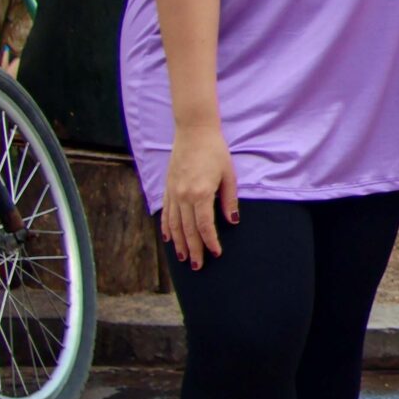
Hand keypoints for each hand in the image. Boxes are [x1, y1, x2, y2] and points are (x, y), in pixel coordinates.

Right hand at [160, 123, 238, 271]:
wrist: (194, 132)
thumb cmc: (215, 151)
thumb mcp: (228, 175)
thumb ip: (229, 200)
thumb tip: (232, 222)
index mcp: (201, 193)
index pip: (205, 226)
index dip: (210, 242)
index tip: (216, 253)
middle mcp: (183, 196)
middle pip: (188, 230)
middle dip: (194, 250)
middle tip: (198, 266)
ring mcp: (173, 193)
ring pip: (174, 225)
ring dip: (179, 244)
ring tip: (183, 259)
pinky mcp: (168, 188)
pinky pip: (166, 213)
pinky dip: (167, 228)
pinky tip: (168, 239)